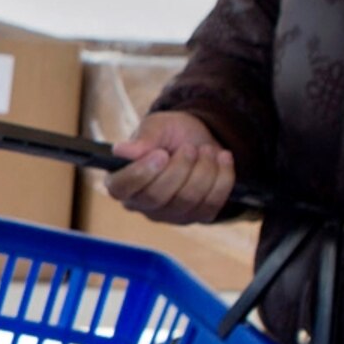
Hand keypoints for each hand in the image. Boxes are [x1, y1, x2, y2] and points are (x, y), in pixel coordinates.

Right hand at [104, 110, 235, 224]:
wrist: (201, 140)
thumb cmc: (170, 134)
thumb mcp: (157, 126)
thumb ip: (143, 138)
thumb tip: (121, 151)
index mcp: (123, 180)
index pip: (120, 189)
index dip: (140, 174)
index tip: (161, 154)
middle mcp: (142, 204)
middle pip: (157, 197)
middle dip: (180, 167)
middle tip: (189, 147)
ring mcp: (171, 214)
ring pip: (187, 199)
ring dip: (203, 169)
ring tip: (207, 149)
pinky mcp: (198, 217)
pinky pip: (211, 203)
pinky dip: (222, 177)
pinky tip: (222, 159)